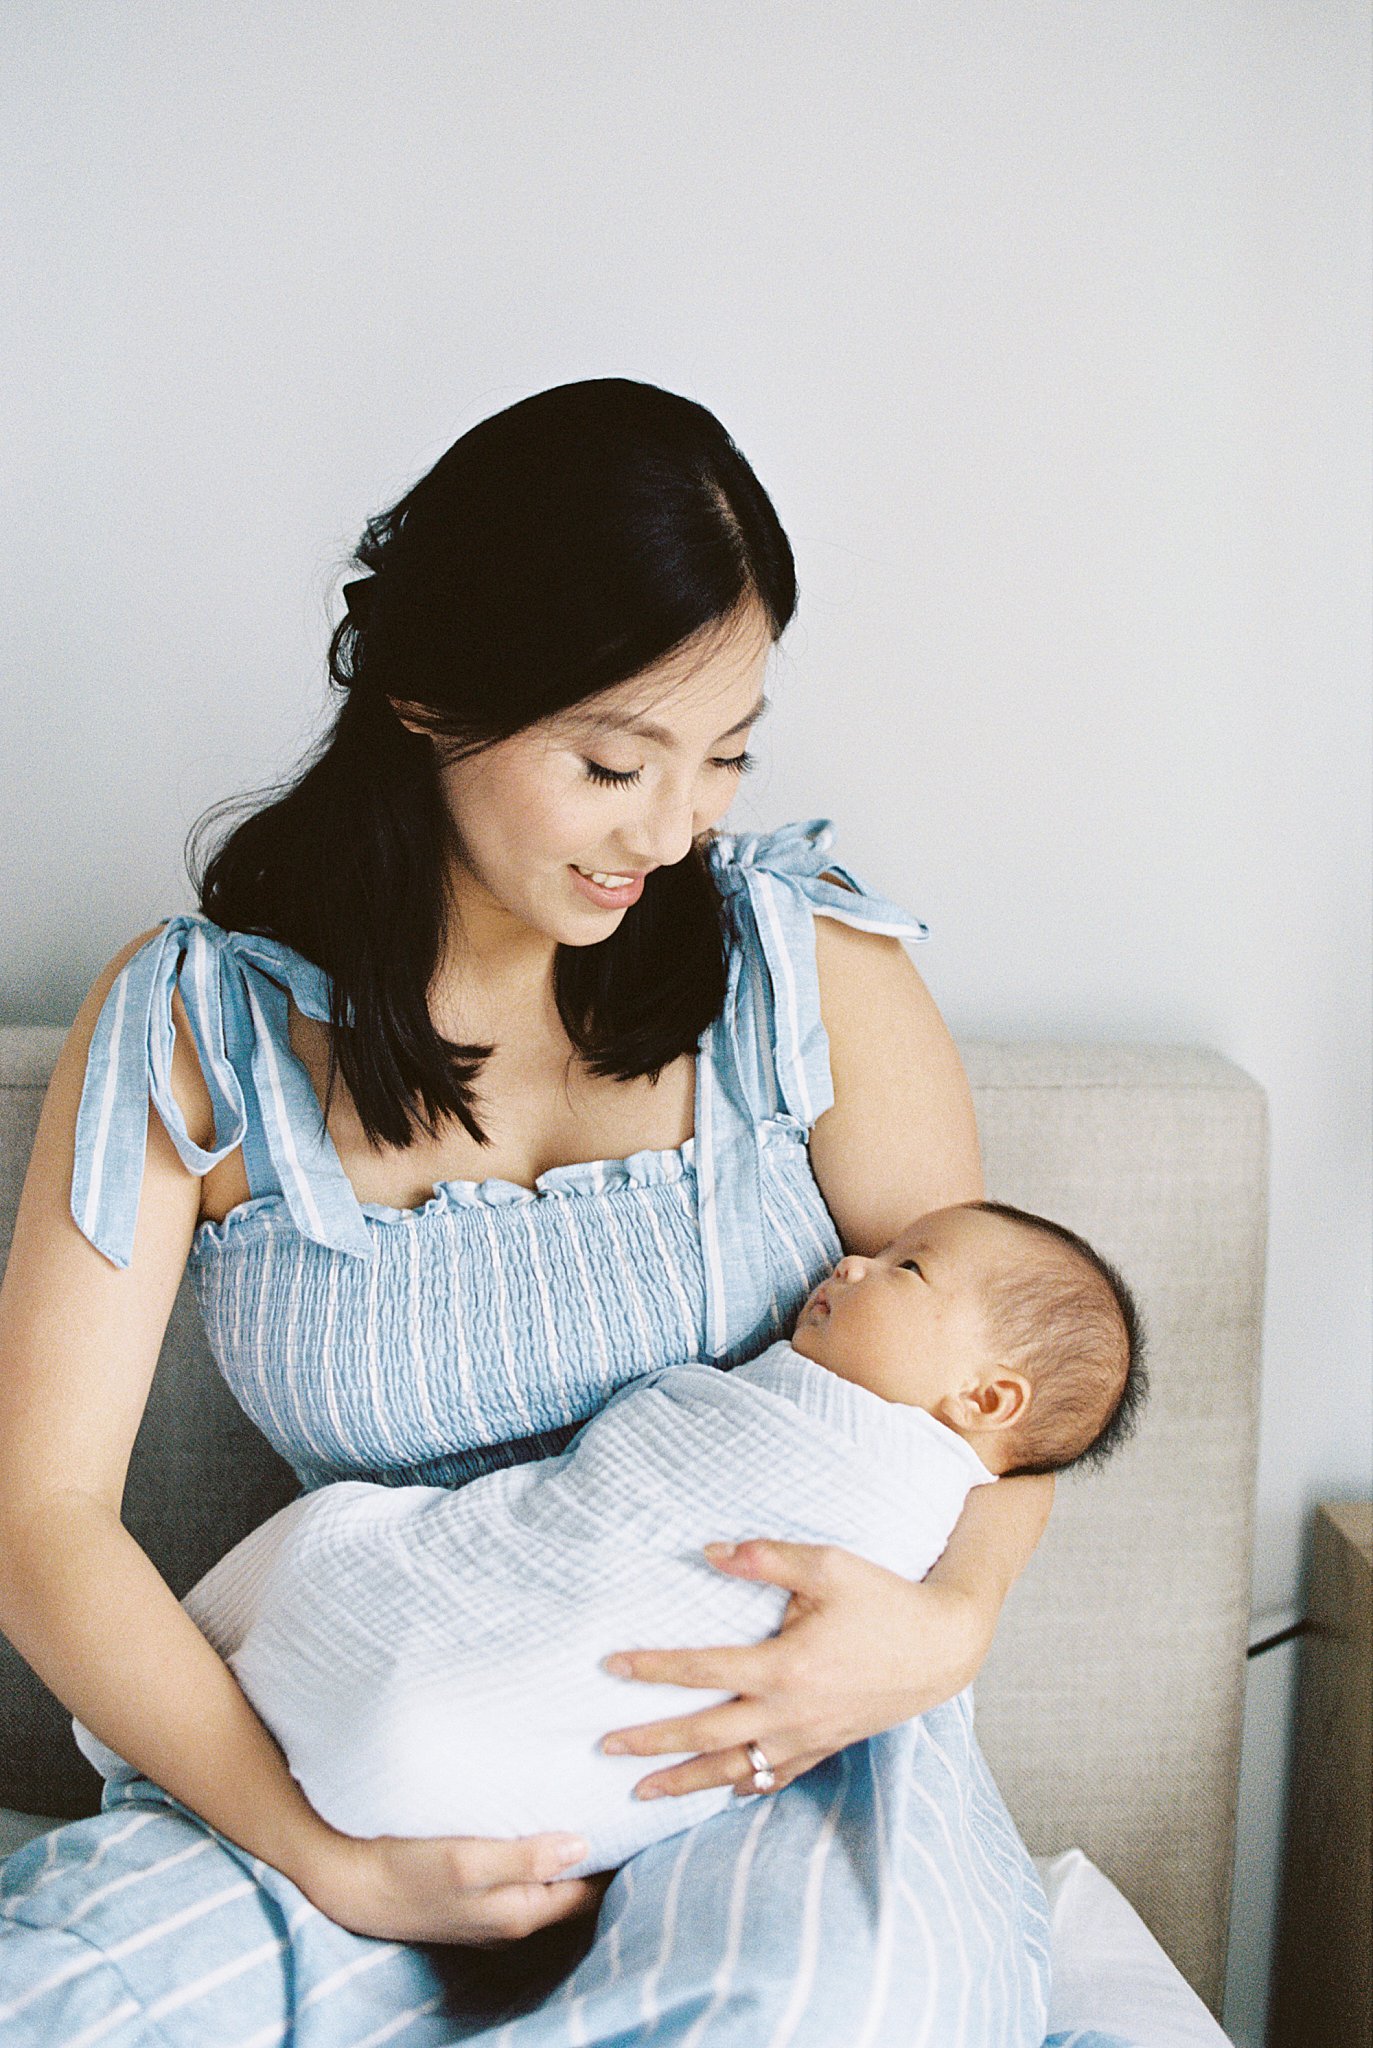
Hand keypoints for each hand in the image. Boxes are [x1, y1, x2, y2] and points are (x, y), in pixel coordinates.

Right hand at [304, 1827, 611, 1945]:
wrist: (352, 1883)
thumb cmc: (409, 1870)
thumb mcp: (468, 1861)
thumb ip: (526, 1857)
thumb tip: (583, 1847)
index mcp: (520, 1914)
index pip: (587, 1890)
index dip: (612, 1855)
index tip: (631, 1815)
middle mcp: (511, 1919)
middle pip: (571, 1887)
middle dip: (594, 1851)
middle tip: (615, 1802)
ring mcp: (491, 1909)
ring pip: (545, 1879)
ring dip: (563, 1848)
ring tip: (585, 1803)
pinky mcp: (472, 1894)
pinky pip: (519, 1874)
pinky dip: (535, 1850)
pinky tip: (534, 1819)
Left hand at [599, 1539, 990, 1800]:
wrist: (943, 1646)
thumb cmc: (884, 1598)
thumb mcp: (827, 1564)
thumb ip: (765, 1557)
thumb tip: (708, 1551)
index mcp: (782, 1667)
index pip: (700, 1670)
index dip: (652, 1669)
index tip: (611, 1668)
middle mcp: (789, 1712)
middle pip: (704, 1734)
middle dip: (651, 1742)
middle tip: (603, 1748)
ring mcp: (808, 1737)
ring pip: (734, 1769)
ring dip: (684, 1782)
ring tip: (642, 1792)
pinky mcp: (827, 1746)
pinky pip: (776, 1776)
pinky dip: (742, 1787)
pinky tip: (721, 1791)